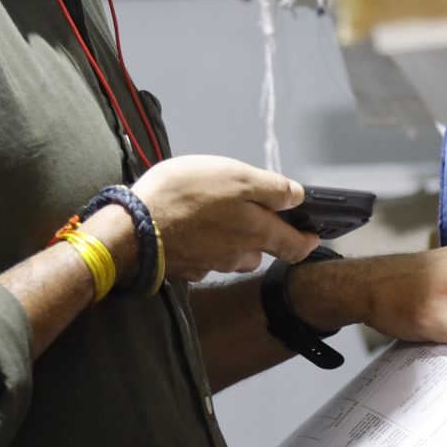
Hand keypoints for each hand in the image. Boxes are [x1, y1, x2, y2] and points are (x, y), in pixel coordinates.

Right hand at [133, 154, 319, 280]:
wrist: (134, 228)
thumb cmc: (187, 196)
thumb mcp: (237, 178)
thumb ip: (272, 189)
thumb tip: (298, 197)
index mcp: (257, 233)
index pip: (295, 247)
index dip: (307, 241)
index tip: (313, 235)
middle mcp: (237, 256)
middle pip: (261, 251)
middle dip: (263, 236)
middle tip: (252, 214)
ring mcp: (209, 265)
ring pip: (231, 256)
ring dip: (232, 242)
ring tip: (217, 218)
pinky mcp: (183, 267)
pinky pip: (203, 258)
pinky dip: (203, 246)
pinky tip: (190, 229)